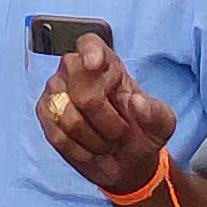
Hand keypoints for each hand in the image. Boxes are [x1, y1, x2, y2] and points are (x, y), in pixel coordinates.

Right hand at [36, 29, 176, 197]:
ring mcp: (56, 90)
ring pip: (69, 117)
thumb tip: (137, 102)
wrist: (125, 162)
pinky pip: (58, 135)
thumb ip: (157, 114)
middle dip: (105, 121)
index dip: (89, 51)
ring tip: (106, 140)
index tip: (94, 64)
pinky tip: (90, 147)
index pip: (90, 44)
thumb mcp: (162, 126)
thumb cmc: (141, 133)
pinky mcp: (45, 112)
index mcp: (107, 63)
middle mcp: (76, 69)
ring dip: (94, 139)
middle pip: (82, 90)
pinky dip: (80, 150)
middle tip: (120, 131)